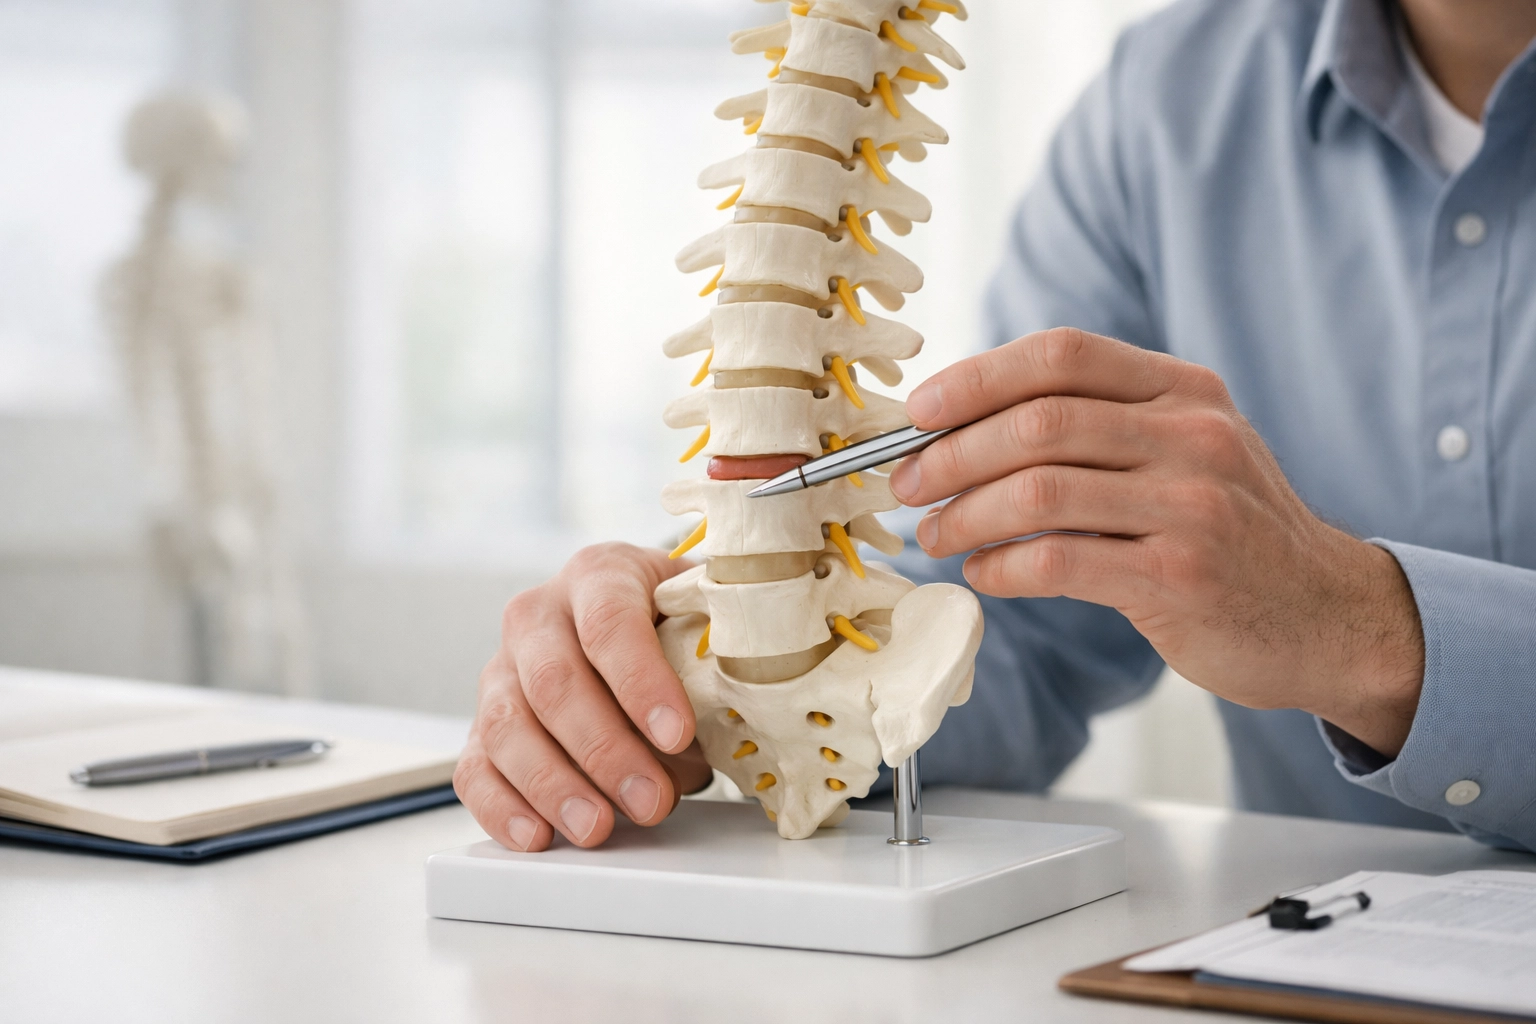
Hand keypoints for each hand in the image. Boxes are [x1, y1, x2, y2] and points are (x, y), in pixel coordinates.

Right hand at [454, 543, 713, 850]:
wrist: (641, 627)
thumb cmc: (676, 632)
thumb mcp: (701, 627)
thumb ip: (705, 668)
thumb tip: (699, 741)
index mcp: (598, 575)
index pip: (609, 622)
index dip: (642, 681)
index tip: (678, 733)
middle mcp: (538, 616)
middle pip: (555, 682)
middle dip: (605, 750)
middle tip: (650, 800)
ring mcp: (501, 670)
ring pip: (507, 726)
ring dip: (553, 785)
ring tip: (598, 827)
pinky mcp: (481, 726)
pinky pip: (474, 768)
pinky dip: (502, 807)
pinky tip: (538, 835)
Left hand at [889, 328, 1424, 756]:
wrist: (1326, 615)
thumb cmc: (1229, 531)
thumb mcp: (1187, 450)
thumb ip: (1100, 426)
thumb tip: (962, 426)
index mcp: (1185, 390)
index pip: (1061, 354)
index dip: (975, 379)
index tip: (918, 412)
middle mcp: (1194, 436)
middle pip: (1037, 422)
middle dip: (950, 454)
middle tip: (906, 485)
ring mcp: (1192, 507)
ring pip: (1038, 492)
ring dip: (964, 515)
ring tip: (934, 536)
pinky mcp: (1180, 580)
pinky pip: (1057, 562)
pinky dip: (1000, 568)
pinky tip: (984, 574)